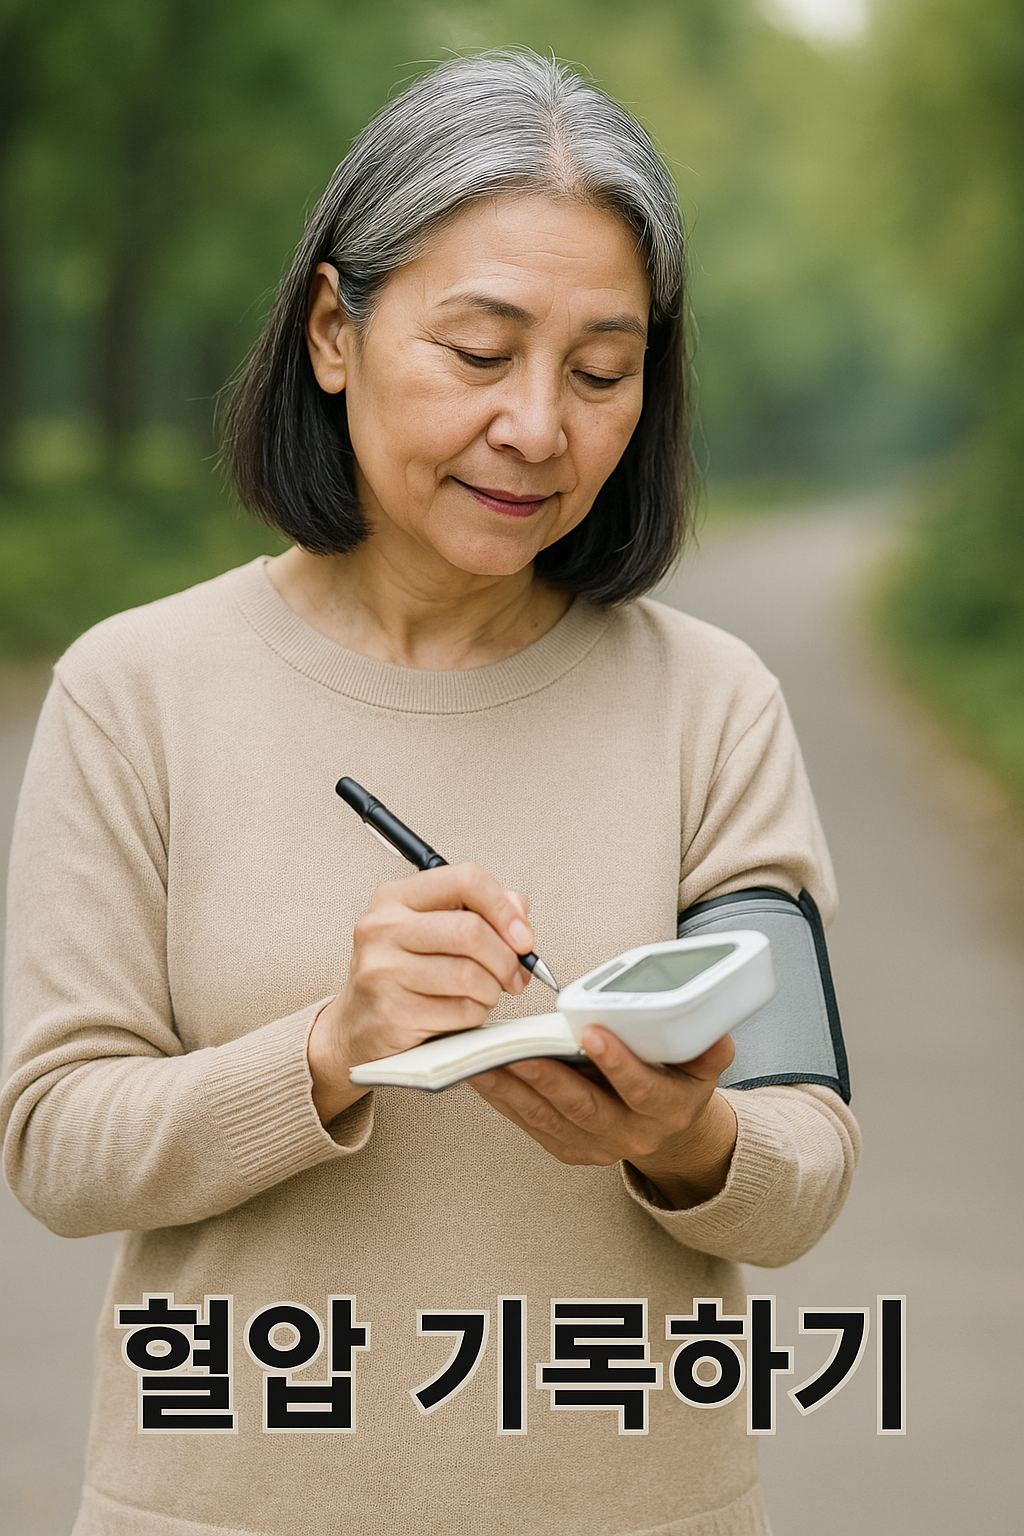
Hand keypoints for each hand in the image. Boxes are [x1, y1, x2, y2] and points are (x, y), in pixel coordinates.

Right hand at [307, 863, 533, 1122]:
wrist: (356, 1026)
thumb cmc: (402, 973)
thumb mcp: (433, 929)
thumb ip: (480, 911)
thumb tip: (518, 910)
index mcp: (396, 897)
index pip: (465, 879)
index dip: (504, 907)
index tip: (522, 935)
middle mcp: (383, 928)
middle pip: (472, 931)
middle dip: (506, 958)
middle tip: (514, 974)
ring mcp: (382, 971)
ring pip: (471, 975)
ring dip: (492, 990)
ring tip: (484, 993)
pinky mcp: (392, 1013)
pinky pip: (461, 1011)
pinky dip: (476, 1014)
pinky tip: (462, 1011)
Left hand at [470, 1027, 737, 1208]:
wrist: (668, 1130)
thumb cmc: (678, 1080)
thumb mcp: (704, 1064)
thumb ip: (708, 1047)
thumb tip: (713, 1029)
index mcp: (669, 1109)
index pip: (643, 1090)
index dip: (618, 1063)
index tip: (592, 1032)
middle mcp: (633, 1135)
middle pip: (586, 1109)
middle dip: (551, 1078)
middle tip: (521, 1050)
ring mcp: (598, 1147)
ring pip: (551, 1118)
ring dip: (516, 1089)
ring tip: (487, 1060)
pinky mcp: (570, 1150)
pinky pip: (533, 1125)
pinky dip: (506, 1100)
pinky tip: (484, 1076)